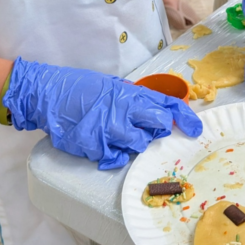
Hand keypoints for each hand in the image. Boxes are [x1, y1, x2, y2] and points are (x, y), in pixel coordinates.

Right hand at [4, 57, 201, 169]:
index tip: (196, 130)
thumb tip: (158, 111)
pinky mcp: (94, 145)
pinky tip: (100, 142)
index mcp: (130, 93)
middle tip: (145, 129)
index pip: (168, 105)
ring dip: (131, 143)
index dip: (186, 118)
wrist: (47, 94)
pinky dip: (110, 153)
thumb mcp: (113, 87)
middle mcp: (123, 110)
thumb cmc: (81, 89)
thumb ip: (135, 99)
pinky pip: (114, 157)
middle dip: (156, 131)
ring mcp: (109, 128)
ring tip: (115, 132)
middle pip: (158, 126)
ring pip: (138, 145)